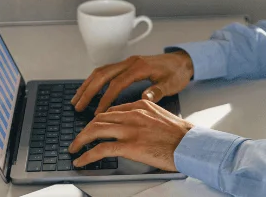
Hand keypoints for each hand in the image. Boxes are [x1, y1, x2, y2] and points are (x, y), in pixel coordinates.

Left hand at [68, 99, 193, 170]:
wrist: (191, 145)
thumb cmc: (181, 136)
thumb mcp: (162, 117)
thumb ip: (146, 118)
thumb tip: (135, 127)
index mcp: (141, 106)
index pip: (112, 110)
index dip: (98, 120)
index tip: (93, 127)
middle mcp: (133, 114)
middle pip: (100, 118)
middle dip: (85, 129)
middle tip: (78, 139)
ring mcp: (130, 129)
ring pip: (95, 130)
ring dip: (80, 140)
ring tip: (74, 149)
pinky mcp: (130, 146)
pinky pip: (101, 149)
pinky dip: (87, 156)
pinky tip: (81, 161)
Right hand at [71, 51, 193, 113]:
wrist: (184, 60)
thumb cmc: (178, 73)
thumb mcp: (171, 84)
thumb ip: (158, 90)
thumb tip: (145, 96)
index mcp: (140, 68)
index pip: (117, 84)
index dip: (105, 99)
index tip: (97, 113)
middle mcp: (131, 62)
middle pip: (103, 75)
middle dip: (88, 91)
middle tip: (77, 106)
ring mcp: (128, 62)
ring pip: (102, 71)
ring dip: (88, 84)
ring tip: (77, 98)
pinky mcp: (128, 64)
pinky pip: (107, 70)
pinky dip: (95, 80)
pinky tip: (89, 90)